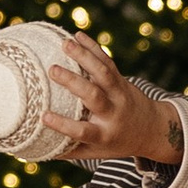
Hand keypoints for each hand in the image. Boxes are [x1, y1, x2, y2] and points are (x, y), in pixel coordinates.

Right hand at [36, 33, 177, 166]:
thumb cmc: (117, 142)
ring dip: (85, 56)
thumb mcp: (97, 152)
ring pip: (103, 73)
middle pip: (94, 96)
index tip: (43, 116)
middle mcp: (113, 113)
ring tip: (65, 43)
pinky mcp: (122, 80)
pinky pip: (108, 62)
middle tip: (52, 70)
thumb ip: (70, 151)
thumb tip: (34, 150)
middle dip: (73, 82)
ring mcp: (119, 94)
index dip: (63, 125)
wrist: (153, 130)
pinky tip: (78, 36)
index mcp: (104, 134)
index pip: (83, 131)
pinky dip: (93, 48)